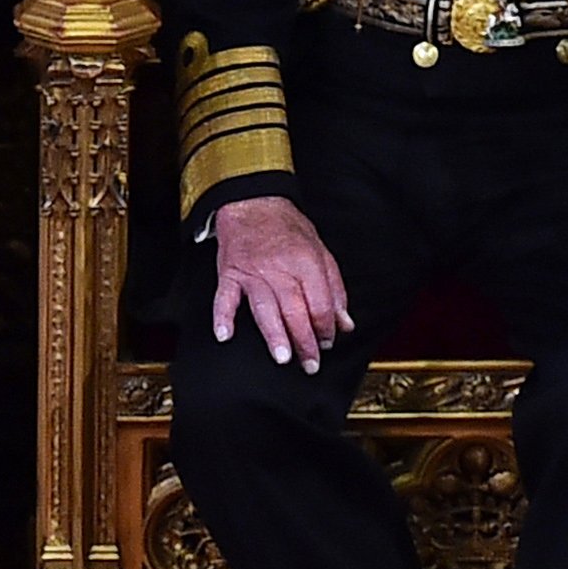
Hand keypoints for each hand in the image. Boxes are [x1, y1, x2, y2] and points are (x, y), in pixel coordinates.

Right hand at [209, 194, 352, 372]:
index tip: (327, 342)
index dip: (326, 327)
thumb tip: (345, 323)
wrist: (254, 204)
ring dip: (274, 333)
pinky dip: (222, 316)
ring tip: (282, 356)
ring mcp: (252, 272)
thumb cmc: (288, 229)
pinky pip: (225, 298)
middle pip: (295, 309)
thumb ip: (334, 289)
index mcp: (306, 262)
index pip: (320, 302)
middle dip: (305, 340)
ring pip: (265, 307)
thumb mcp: (321, 252)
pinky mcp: (230, 273)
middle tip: (310, 364)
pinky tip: (224, 335)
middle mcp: (280, 268)